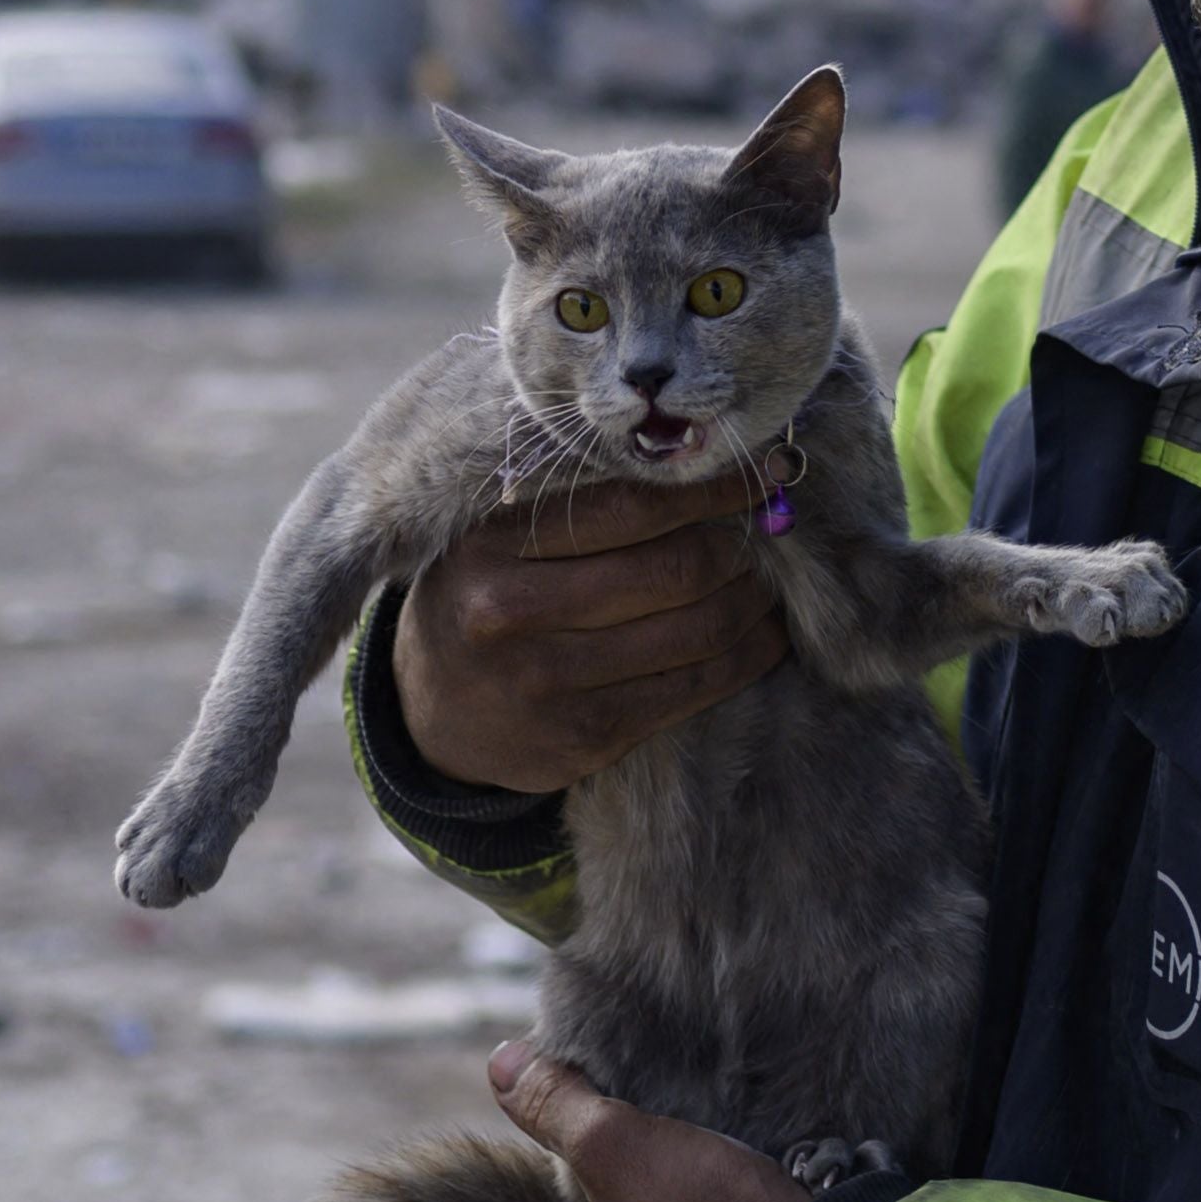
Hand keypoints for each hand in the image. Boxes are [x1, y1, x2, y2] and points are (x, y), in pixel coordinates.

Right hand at [395, 469, 787, 794]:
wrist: (431, 714)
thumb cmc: (483, 597)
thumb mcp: (498, 537)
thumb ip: (576, 499)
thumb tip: (703, 462)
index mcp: (492, 545)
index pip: (632, 505)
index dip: (713, 487)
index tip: (763, 470)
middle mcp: (511, 614)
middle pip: (675, 569)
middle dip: (740, 547)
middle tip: (769, 531)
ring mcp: (547, 684)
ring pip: (697, 631)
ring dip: (754, 602)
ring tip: (769, 580)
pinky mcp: (584, 739)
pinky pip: (693, 690)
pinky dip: (746, 657)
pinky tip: (765, 636)